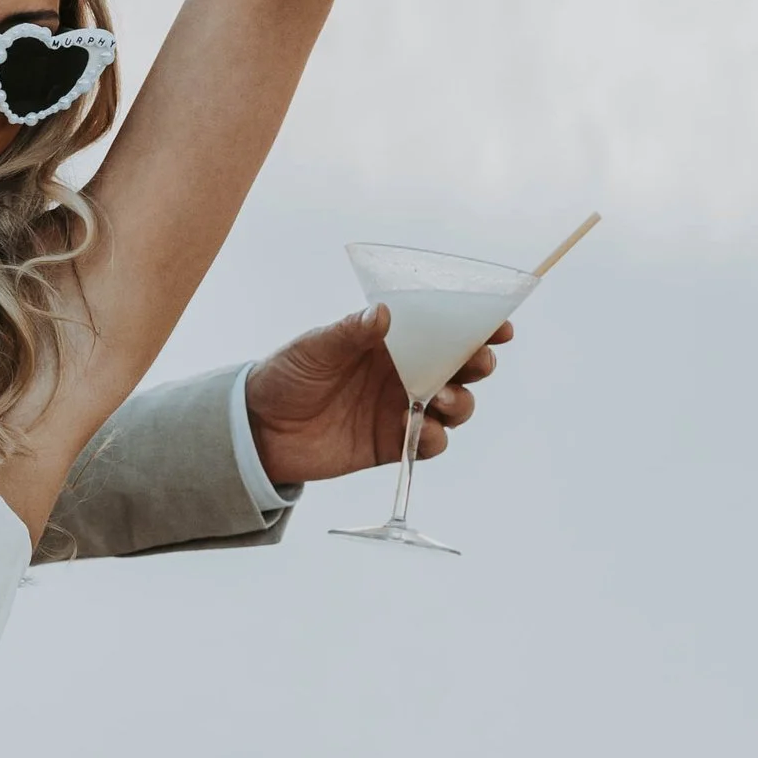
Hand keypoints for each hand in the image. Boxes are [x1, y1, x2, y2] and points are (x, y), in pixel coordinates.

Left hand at [244, 307, 506, 484]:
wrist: (258, 429)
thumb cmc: (286, 375)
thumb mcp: (315, 347)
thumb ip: (350, 333)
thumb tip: (385, 314)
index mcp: (390, 342)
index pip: (442, 331)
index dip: (475, 327)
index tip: (499, 325)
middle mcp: (403, 374)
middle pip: (458, 368)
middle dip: (478, 363)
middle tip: (478, 361)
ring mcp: (399, 409)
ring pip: (453, 406)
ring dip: (462, 402)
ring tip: (446, 398)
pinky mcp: (390, 443)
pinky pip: (428, 443)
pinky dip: (435, 438)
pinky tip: (427, 432)